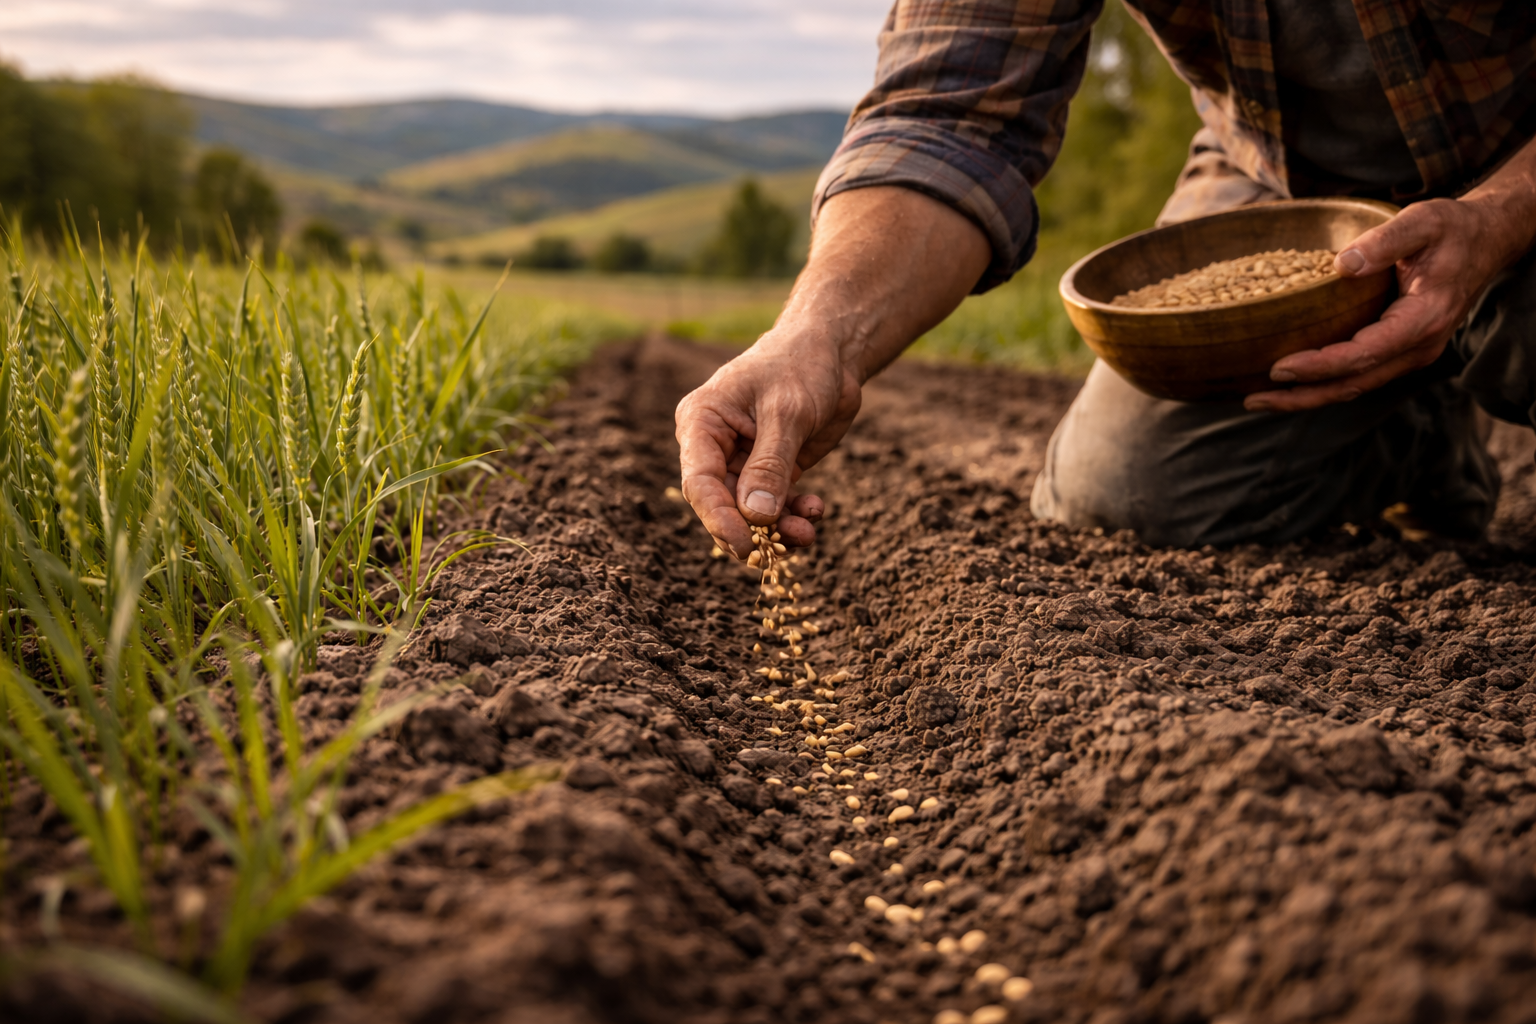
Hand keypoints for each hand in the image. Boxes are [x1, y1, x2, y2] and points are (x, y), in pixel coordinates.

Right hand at [672, 186, 990, 560]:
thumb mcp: (787, 412)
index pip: (699, 481)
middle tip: (778, 552)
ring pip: (750, 511)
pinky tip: (815, 511)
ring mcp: (742, 461)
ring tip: (807, 533)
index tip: (744, 545)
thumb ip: (770, 463)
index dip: (718, 518)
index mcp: (701, 423)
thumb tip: (756, 515)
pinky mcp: (771, 471)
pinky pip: (775, 505)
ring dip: (777, 529)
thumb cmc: (801, 365)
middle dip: (752, 529)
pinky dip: (793, 516)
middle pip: (722, 504)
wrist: (833, 351)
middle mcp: (714, 446)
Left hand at [1245, 196, 1528, 412]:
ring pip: (1354, 386)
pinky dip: (1322, 384)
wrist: (1484, 241)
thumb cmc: (1451, 228)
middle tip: (1253, 399)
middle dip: (1302, 396)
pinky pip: (1358, 375)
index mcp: (1425, 317)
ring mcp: (1410, 353)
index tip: (1279, 367)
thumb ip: (1386, 240)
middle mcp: (1420, 345)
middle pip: (1354, 383)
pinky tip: (1288, 383)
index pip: (1365, 354)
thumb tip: (1342, 264)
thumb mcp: (1424, 221)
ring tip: (1259, 400)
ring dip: (1307, 397)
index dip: (1320, 365)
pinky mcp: (1398, 351)